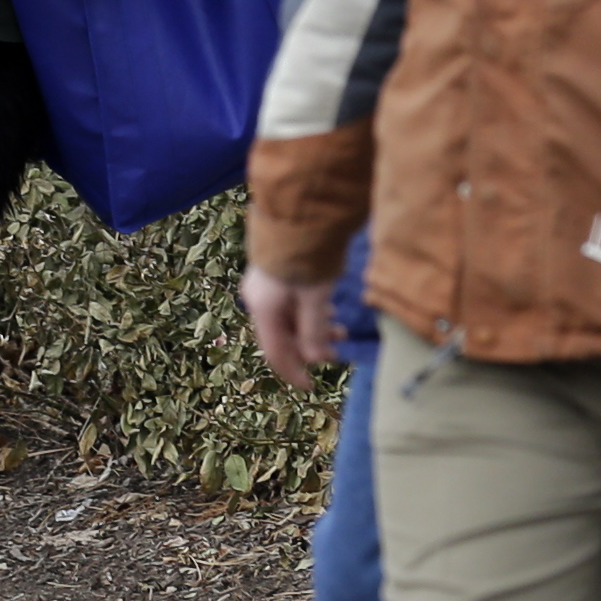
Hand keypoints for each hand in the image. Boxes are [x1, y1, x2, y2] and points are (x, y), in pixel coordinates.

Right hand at [239, 264, 340, 387]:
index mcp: (263, 309)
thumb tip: (315, 359)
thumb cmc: (307, 256)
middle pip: (283, 336)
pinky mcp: (274, 275)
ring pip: (289, 320)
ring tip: (340, 331)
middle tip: (336, 353)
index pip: (274, 352)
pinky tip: (329, 311)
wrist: (295, 214)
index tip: (311, 386)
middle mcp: (259, 300)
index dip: (292, 372)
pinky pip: (289, 305)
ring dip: (314, 329)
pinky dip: (309, 314)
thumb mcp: (315, 296)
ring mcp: (265, 287)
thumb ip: (314, 329)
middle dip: (310, 347)